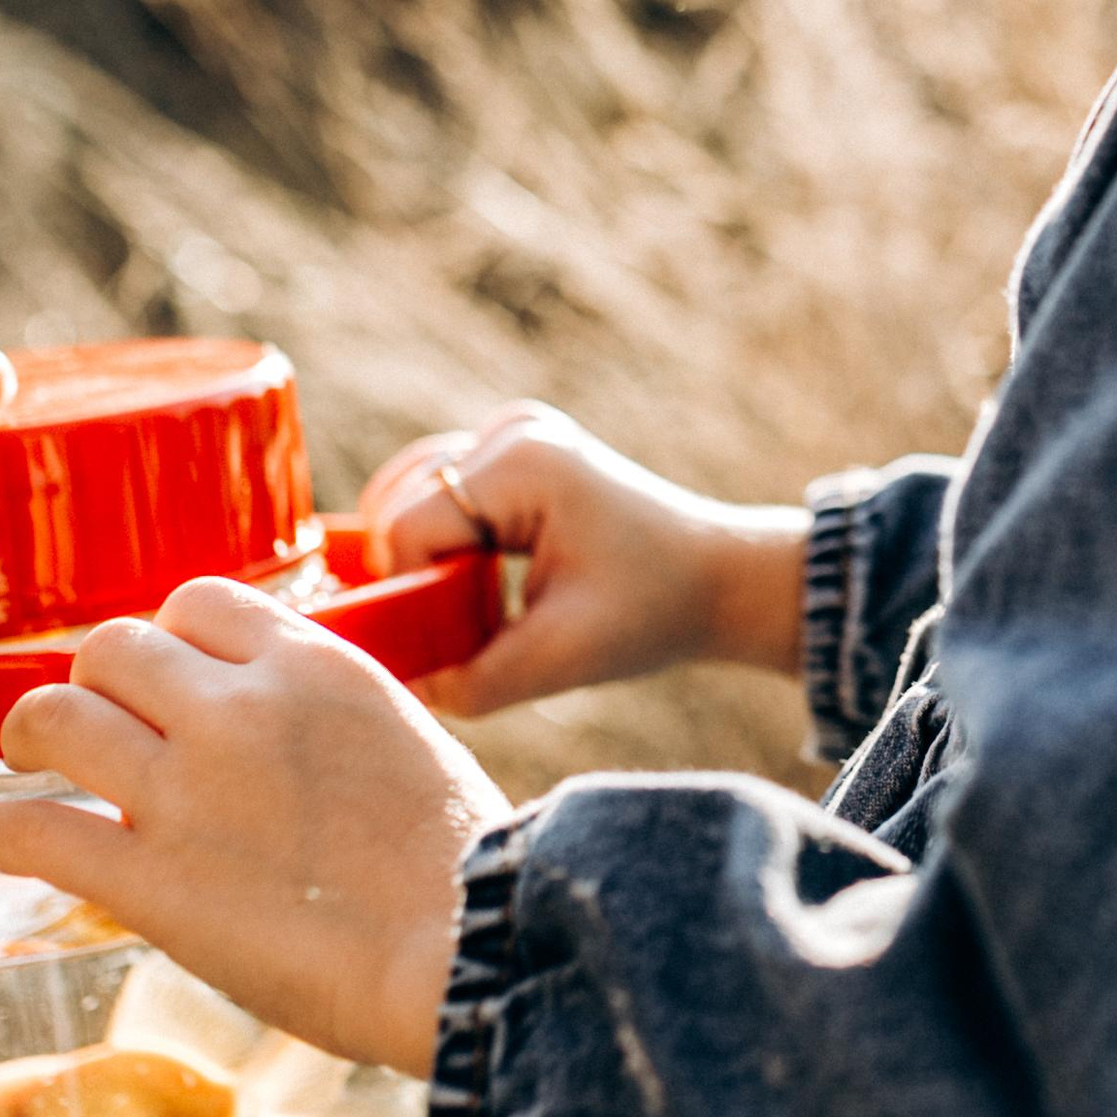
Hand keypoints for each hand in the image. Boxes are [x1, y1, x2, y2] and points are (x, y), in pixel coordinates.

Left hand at [0, 580, 510, 1079]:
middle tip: (93, 724)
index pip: (199, 602)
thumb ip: (330, 723)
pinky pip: (30, 830)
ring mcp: (187, 789)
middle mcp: (239, 708)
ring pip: (55, 713)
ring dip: (30, 736)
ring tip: (24, 762)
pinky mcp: (149, 878)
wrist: (470, 946)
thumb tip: (286, 748)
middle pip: (115, 645)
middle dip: (98, 682)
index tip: (165, 681)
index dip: (170, 640)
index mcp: (314, 665)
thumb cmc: (464, 867)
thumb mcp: (403, 743)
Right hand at [357, 404, 809, 714]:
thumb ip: (469, 681)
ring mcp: (512, 431)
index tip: (451, 641)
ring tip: (476, 601)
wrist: (720, 579)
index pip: (409, 528)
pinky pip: (436, 490)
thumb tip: (398, 685)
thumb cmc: (652, 612)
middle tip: (469, 625)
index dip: (412, 595)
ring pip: (406, 492)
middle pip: (397, 503)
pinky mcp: (513, 449)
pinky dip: (442, 537)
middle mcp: (511, 431)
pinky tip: (479, 575)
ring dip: (425, 555)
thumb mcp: (561, 659)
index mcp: (524, 464)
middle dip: (416, 575)